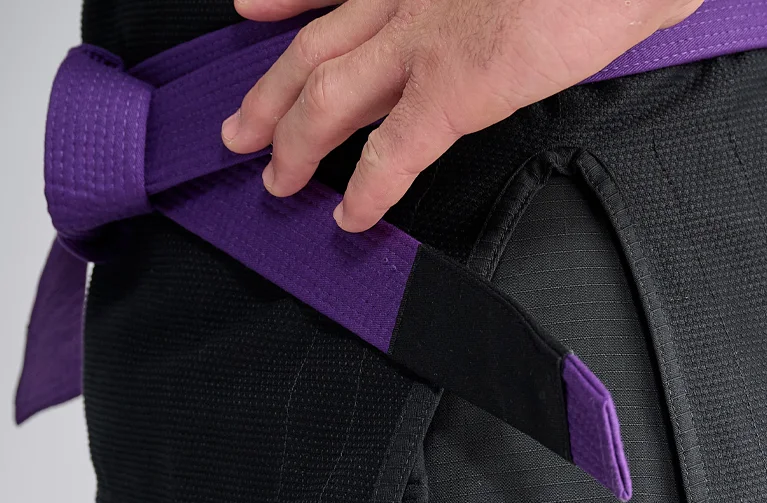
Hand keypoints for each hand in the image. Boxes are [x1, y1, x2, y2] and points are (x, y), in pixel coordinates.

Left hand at [222, 0, 702, 230]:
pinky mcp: (453, 87)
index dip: (286, 1)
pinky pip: (393, 150)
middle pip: (314, 46)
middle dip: (269, 93)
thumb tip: (525, 11)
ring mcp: (423, 37)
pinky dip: (367, 189)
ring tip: (277, 182)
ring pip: (329, 93)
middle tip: (241, 132)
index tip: (253, 10)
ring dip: (295, 141)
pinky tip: (351, 218)